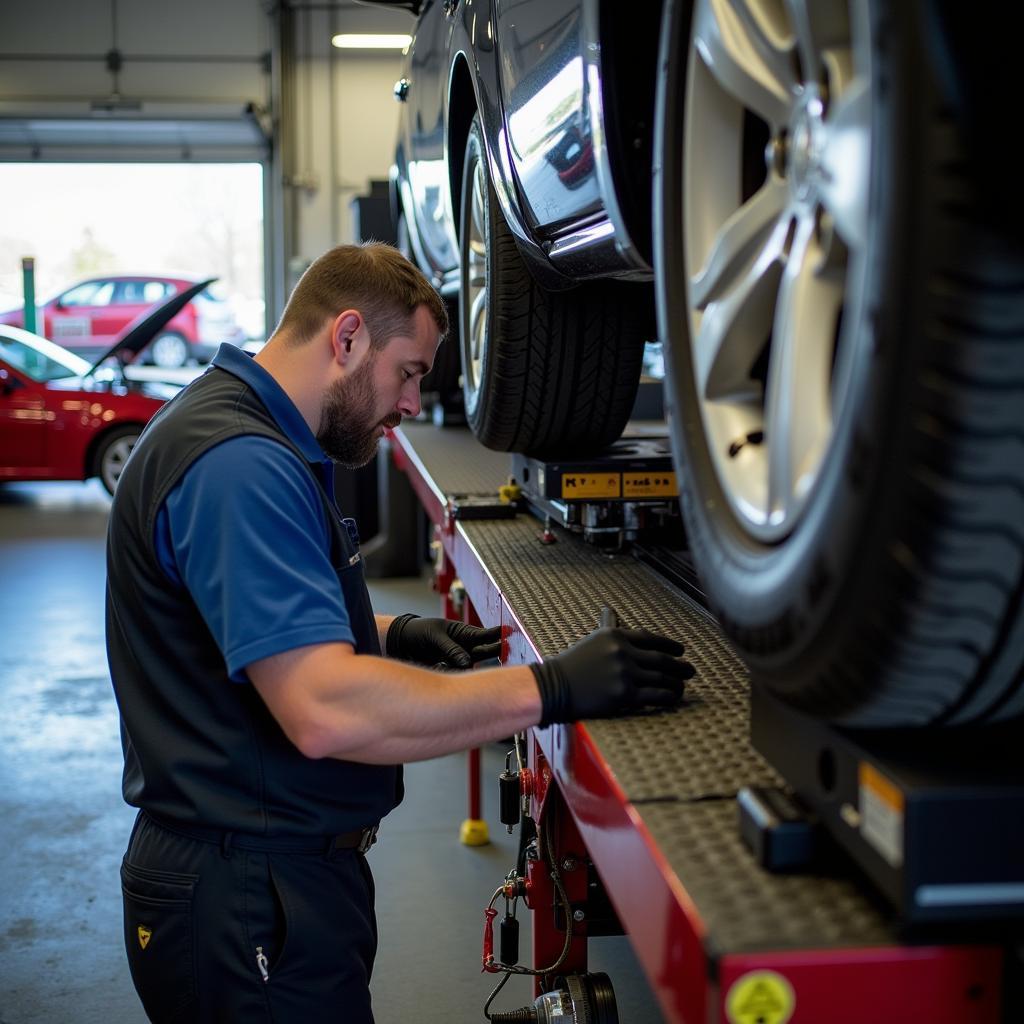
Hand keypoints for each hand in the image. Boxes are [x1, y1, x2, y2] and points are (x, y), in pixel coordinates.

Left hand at [386, 614, 501, 668]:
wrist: (401, 642)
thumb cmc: (418, 632)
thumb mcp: (435, 636)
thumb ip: (451, 649)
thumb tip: (467, 662)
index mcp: (464, 633)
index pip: (485, 635)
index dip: (498, 634)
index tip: (509, 633)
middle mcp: (466, 648)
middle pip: (486, 653)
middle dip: (494, 654)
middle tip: (501, 654)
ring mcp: (459, 660)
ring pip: (473, 668)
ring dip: (466, 668)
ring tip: (446, 663)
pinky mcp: (450, 672)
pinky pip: (458, 676)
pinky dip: (452, 674)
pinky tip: (439, 667)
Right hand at [530, 626, 694, 724]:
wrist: (555, 687)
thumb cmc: (573, 664)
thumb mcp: (592, 640)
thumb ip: (607, 626)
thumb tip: (608, 610)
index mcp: (615, 636)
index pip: (650, 638)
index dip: (669, 645)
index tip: (681, 651)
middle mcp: (622, 652)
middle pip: (660, 659)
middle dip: (679, 666)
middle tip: (691, 670)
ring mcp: (624, 673)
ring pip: (661, 677)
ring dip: (677, 683)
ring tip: (683, 686)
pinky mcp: (624, 694)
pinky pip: (655, 694)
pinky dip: (669, 696)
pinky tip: (674, 697)